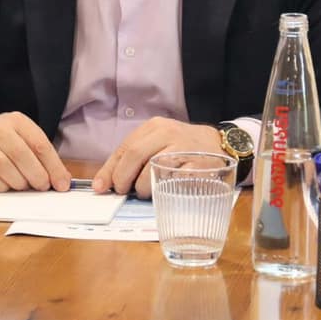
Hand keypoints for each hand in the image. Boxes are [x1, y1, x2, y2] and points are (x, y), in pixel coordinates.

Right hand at [0, 112, 68, 191]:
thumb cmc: (3, 141)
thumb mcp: (24, 138)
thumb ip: (42, 156)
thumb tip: (61, 180)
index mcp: (16, 121)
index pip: (39, 144)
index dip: (53, 167)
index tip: (61, 184)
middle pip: (21, 155)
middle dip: (36, 175)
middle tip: (42, 186)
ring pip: (3, 166)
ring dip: (18, 182)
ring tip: (24, 186)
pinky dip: (0, 186)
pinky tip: (6, 186)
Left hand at [92, 119, 221, 197]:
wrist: (219, 145)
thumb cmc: (182, 147)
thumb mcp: (158, 143)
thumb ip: (133, 158)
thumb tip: (104, 183)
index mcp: (155, 127)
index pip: (125, 148)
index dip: (110, 169)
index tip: (101, 187)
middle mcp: (168, 133)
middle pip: (135, 155)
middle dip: (123, 178)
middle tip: (122, 191)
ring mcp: (183, 149)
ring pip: (152, 170)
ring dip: (142, 187)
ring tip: (144, 192)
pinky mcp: (197, 166)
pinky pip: (173, 180)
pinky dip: (163, 189)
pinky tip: (162, 190)